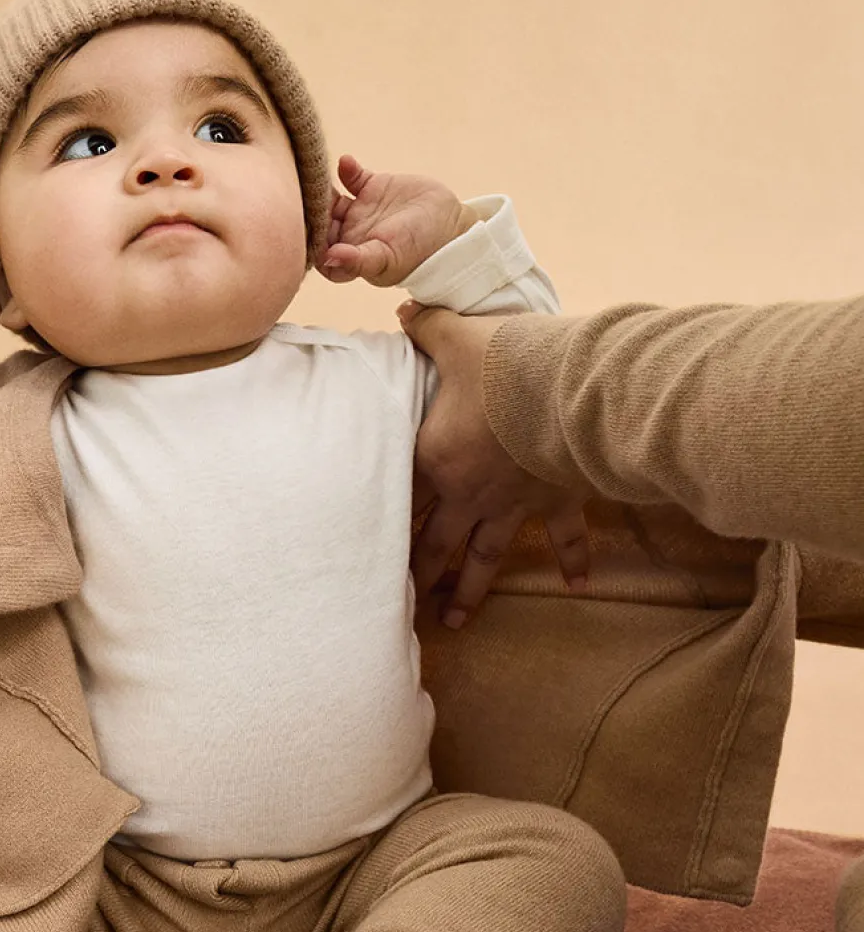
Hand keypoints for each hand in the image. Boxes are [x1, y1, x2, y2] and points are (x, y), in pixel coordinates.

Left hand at [317, 156, 478, 286]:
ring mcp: (360, 210)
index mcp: (352, 256)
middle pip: (318, 223)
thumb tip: (328, 258)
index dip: (308, 244)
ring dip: (320, 189)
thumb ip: (357, 260)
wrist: (452, 225)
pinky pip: (351, 176)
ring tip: (315, 178)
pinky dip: (345, 168)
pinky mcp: (372, 187)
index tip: (303, 231)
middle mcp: (351, 235)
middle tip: (301, 197)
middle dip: (308, 213)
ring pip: (328, 199)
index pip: (319, 253)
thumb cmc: (421, 252)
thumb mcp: (388, 258)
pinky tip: (347, 162)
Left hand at [401, 303, 590, 626]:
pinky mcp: (556, 500)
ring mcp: (513, 503)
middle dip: (415, 573)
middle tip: (398, 603)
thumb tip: (405, 311)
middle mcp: (469, 492)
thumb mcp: (456, 336)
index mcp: (437, 457)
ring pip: (484, 556)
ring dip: (469, 590)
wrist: (570, 389)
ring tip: (454, 620)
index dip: (374, 517)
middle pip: (433, 541)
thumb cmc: (506, 363)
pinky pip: (565, 538)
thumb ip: (426, 327)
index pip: (399, 492)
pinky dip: (573, 562)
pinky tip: (577, 588)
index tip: (354, 546)